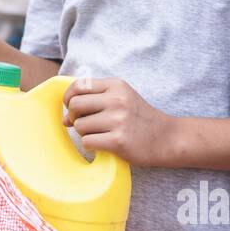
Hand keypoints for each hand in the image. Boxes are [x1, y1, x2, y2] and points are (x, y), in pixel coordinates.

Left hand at [62, 77, 181, 168]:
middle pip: (75, 105)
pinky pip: (87, 142)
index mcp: (116, 86)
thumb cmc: (139, 118)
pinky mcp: (119, 141)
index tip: (71, 107)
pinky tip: (102, 144)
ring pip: (80, 125)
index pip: (79, 85)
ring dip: (84, 133)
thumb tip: (63, 118)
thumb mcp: (120, 100)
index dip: (69, 97)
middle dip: (74, 116)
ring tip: (99, 134)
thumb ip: (93, 102)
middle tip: (84, 124)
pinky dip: (90, 145)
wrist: (166, 138)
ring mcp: (119, 120)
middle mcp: (117, 100)